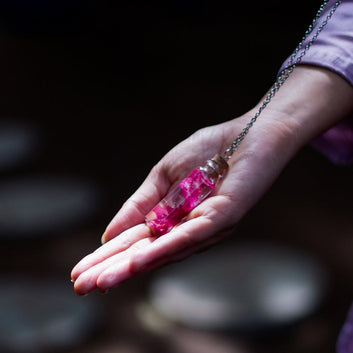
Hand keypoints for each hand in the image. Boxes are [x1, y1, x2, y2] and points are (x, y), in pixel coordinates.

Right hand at [71, 66, 352, 294]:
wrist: (248, 133)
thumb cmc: (208, 151)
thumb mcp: (163, 175)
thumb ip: (140, 204)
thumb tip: (110, 235)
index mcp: (173, 219)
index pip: (135, 242)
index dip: (108, 257)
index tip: (79, 273)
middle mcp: (187, 230)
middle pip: (146, 253)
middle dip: (113, 269)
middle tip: (81, 287)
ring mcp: (205, 228)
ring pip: (164, 251)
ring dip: (131, 266)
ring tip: (101, 281)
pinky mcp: (223, 218)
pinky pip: (190, 236)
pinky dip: (164, 249)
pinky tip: (140, 261)